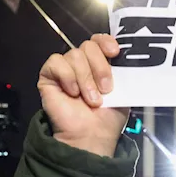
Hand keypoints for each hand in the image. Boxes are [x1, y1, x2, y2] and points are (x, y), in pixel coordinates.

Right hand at [37, 34, 128, 156]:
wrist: (92, 136)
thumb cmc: (108, 118)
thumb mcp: (124, 91)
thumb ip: (123, 71)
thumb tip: (127, 56)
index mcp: (99, 64)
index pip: (98, 40)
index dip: (106, 41)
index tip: (115, 53)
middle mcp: (82, 64)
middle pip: (88, 46)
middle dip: (100, 67)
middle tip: (105, 90)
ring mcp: (64, 70)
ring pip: (74, 55)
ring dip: (86, 79)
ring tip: (91, 100)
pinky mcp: (48, 76)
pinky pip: (56, 62)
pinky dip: (67, 76)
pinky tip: (72, 92)